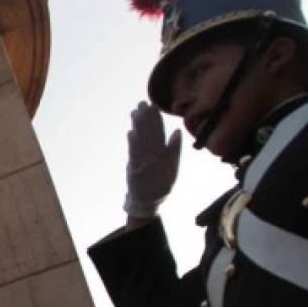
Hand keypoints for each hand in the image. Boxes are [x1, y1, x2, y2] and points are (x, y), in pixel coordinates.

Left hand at [124, 101, 181, 217]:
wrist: (147, 203)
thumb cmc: (161, 184)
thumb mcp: (173, 168)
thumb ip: (174, 150)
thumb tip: (177, 131)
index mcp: (165, 157)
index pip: (160, 134)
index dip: (156, 120)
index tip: (153, 106)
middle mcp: (155, 159)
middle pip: (150, 135)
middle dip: (146, 119)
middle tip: (142, 103)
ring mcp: (144, 165)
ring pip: (142, 143)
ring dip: (138, 127)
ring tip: (135, 112)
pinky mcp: (134, 171)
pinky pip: (134, 155)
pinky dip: (132, 144)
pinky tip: (131, 132)